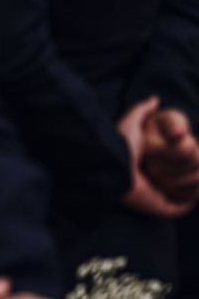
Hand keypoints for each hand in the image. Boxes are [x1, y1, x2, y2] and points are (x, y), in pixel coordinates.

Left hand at [119, 96, 196, 217]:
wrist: (115, 167)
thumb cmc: (120, 145)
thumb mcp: (131, 122)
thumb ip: (142, 111)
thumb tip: (155, 99)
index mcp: (155, 162)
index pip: (188, 157)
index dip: (190, 150)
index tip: (187, 142)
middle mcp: (163, 180)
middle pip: (195, 171)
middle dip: (188, 161)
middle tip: (166, 159)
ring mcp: (168, 195)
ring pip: (196, 184)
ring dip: (185, 175)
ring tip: (159, 173)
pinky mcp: (169, 207)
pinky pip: (191, 200)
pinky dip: (188, 189)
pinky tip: (169, 183)